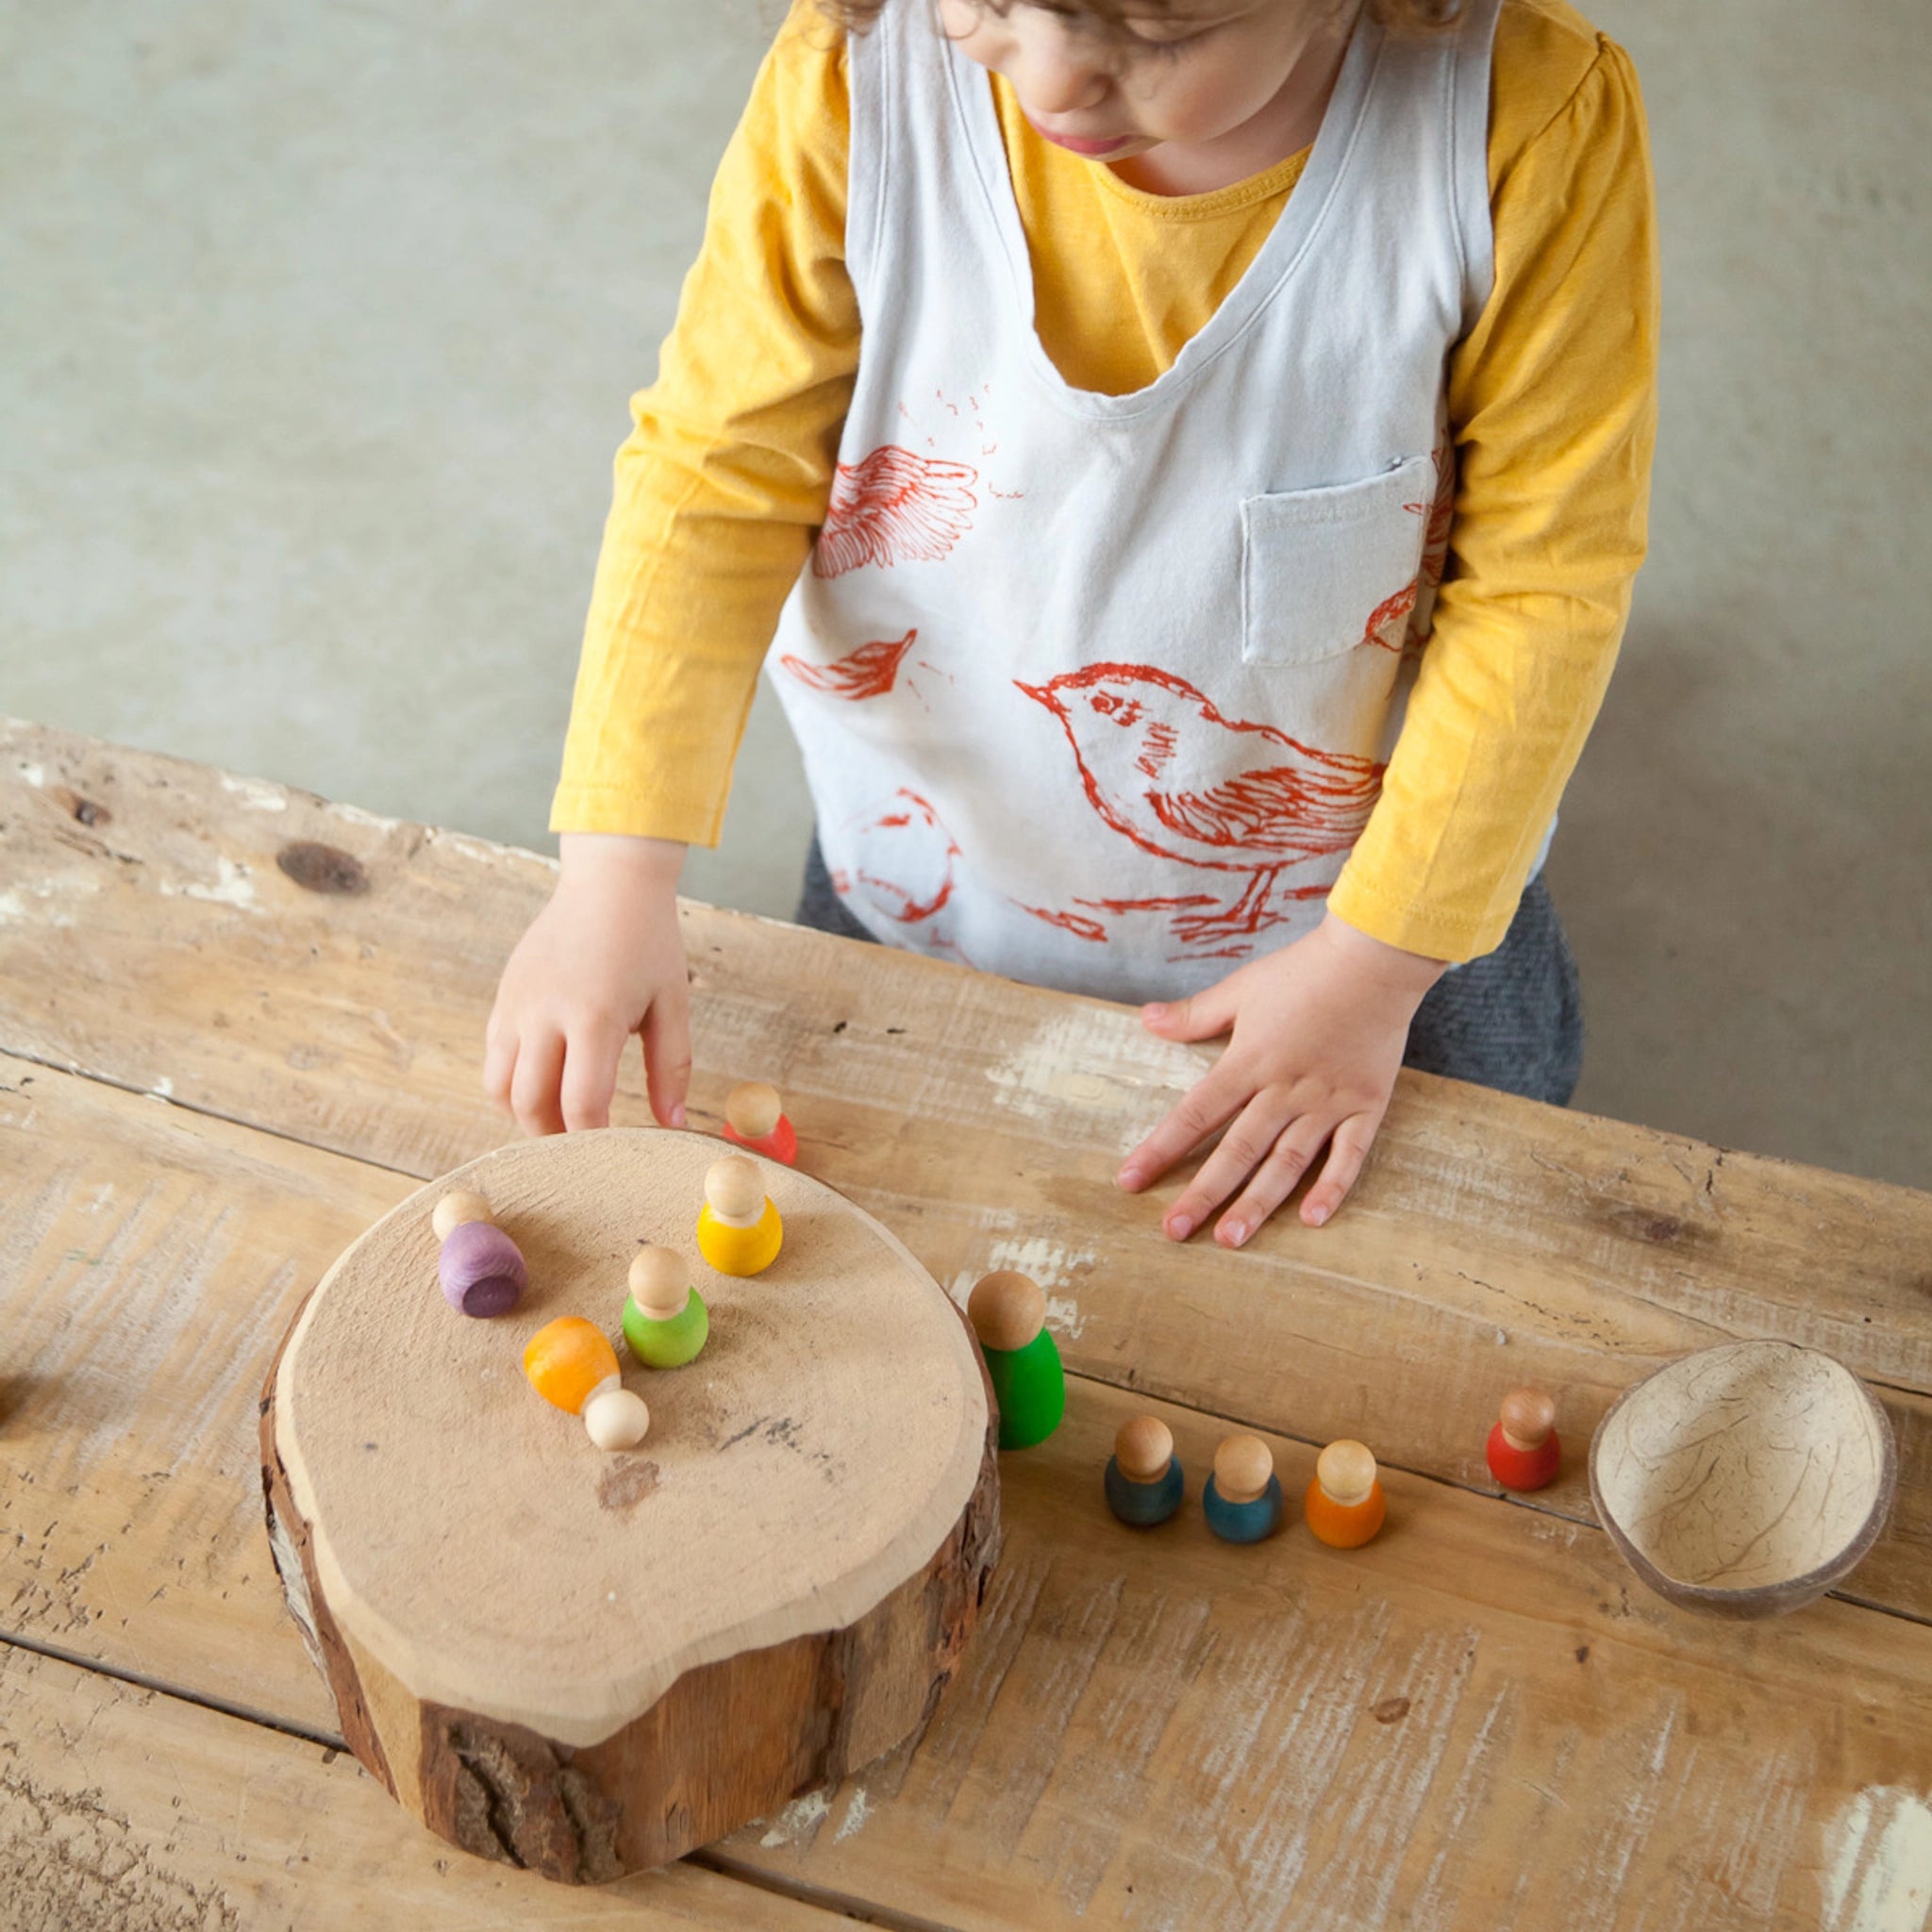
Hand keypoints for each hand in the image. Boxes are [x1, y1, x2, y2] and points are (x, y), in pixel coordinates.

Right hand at [484, 833, 690, 1135]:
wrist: (608, 882)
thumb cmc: (649, 942)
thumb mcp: (671, 1003)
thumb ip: (671, 1068)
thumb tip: (671, 1125)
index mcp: (593, 1018)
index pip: (580, 1104)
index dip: (592, 1140)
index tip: (609, 1155)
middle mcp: (544, 1014)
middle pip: (530, 1105)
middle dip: (554, 1139)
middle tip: (580, 1152)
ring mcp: (516, 1005)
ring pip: (499, 1087)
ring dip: (524, 1115)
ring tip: (557, 1123)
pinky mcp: (504, 997)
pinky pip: (494, 1057)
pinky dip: (511, 1084)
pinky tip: (543, 1086)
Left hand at [1116, 913, 1445, 1243]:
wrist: (1374, 959)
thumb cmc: (1304, 971)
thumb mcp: (1242, 988)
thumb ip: (1195, 1015)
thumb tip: (1146, 1020)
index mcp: (1248, 1061)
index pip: (1194, 1114)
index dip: (1160, 1150)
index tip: (1130, 1181)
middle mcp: (1284, 1089)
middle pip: (1236, 1150)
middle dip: (1202, 1193)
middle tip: (1173, 1230)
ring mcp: (1327, 1102)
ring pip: (1286, 1162)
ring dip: (1257, 1203)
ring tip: (1230, 1238)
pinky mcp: (1365, 1105)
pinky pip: (1349, 1155)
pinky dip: (1332, 1187)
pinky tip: (1311, 1220)